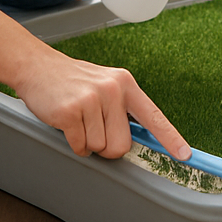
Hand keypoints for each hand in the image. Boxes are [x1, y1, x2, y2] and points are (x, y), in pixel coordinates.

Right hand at [11, 48, 191, 160]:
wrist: (36, 66)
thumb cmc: (73, 81)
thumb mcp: (106, 85)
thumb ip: (124, 108)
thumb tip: (144, 139)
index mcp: (126, 83)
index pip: (153, 117)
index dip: (170, 138)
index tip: (184, 156)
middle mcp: (112, 90)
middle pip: (122, 145)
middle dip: (107, 146)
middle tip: (93, 127)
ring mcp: (91, 99)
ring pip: (99, 148)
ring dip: (87, 142)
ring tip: (78, 119)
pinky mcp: (70, 111)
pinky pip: (80, 146)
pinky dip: (73, 143)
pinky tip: (67, 123)